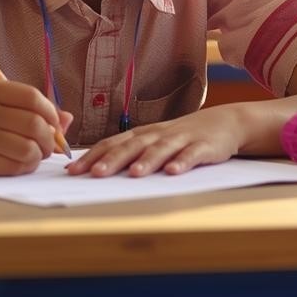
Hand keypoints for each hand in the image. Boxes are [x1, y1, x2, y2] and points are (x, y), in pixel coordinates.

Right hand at [0, 78, 72, 175]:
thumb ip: (28, 107)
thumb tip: (68, 119)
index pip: (33, 97)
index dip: (51, 113)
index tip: (55, 125)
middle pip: (34, 124)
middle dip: (49, 139)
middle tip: (48, 146)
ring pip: (26, 148)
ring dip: (38, 156)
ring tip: (34, 156)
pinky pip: (11, 167)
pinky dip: (24, 167)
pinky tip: (20, 164)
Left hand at [67, 105, 243, 176]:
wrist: (224, 122)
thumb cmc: (181, 137)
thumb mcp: (154, 141)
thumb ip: (130, 153)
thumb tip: (96, 170)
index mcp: (143, 134)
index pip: (112, 143)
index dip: (92, 156)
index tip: (73, 171)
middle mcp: (158, 134)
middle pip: (133, 145)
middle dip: (113, 160)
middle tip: (95, 174)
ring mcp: (182, 139)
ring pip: (162, 149)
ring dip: (147, 161)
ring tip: (135, 174)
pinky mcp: (204, 146)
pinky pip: (192, 155)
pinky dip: (182, 162)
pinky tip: (173, 172)